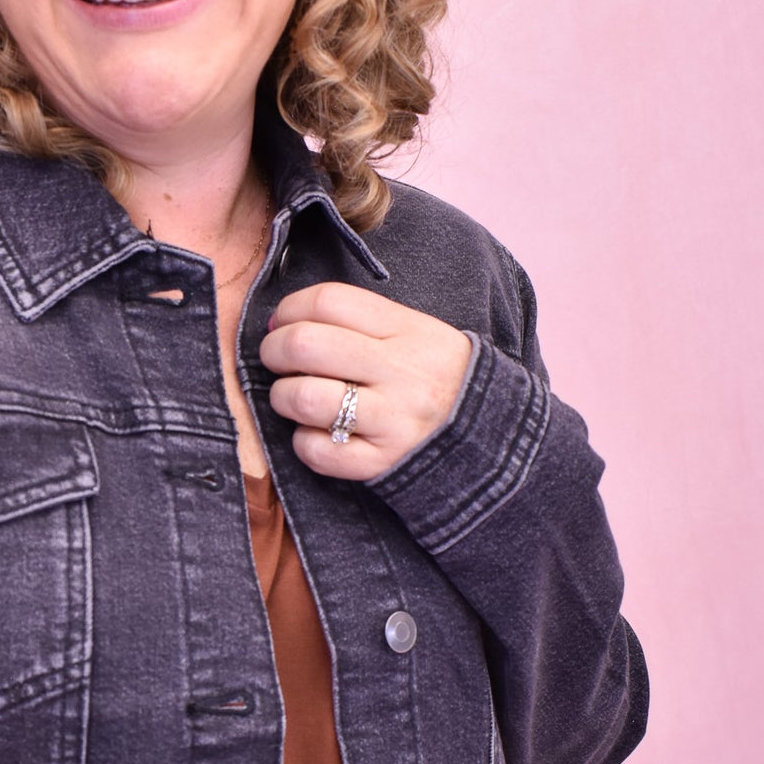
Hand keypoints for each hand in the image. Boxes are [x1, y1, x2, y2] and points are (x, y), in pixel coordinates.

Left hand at [259, 282, 473, 480]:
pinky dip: (305, 442)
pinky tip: (317, 434)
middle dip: (273, 350)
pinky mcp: (383, 463)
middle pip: (305, 345)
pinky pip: (317, 451)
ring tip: (294, 398)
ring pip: (304, 398)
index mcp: (408, 330)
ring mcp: (393, 420)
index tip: (282, 322)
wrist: (490, 435)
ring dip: (283, 397)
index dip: (290, 308)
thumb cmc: (434, 376)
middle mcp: (401, 372)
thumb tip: (282, 319)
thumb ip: (357, 321)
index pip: (329, 300)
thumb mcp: (415, 332)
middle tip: (277, 361)